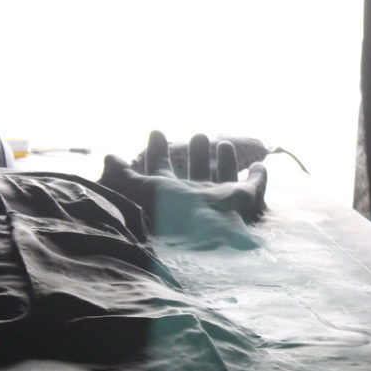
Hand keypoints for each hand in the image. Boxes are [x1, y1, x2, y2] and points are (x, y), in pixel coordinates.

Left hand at [99, 130, 266, 249]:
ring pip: (223, 178)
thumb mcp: (135, 189)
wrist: (195, 238)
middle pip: (195, 173)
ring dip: (223, 161)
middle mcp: (193, 199)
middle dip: (196, 153)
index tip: (156, 132)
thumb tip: (108, 156)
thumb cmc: (162, 213)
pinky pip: (255, 188)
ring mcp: (219, 202)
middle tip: (198, 136)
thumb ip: (120, 174)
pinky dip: (259, 177)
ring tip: (223, 142)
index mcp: (168, 195)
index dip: (157, 152)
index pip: (161, 169)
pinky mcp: (244, 202)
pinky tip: (261, 165)